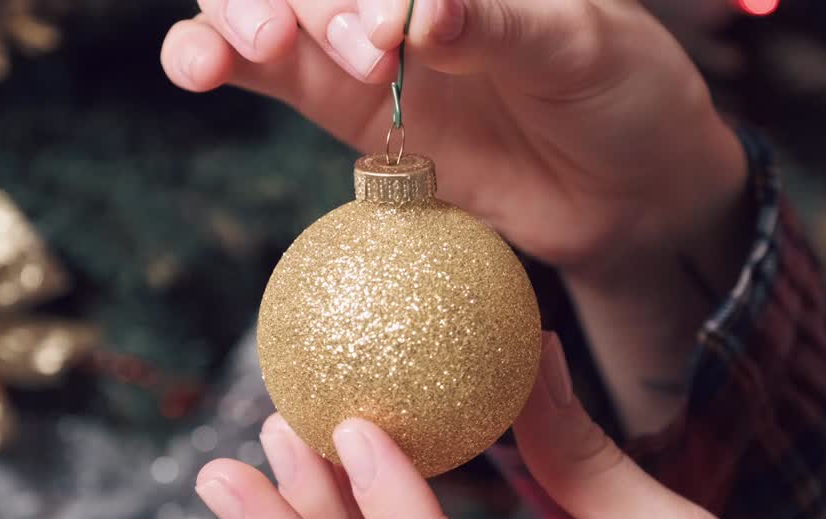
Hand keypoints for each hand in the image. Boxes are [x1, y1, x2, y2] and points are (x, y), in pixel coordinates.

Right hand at [159, 0, 745, 286]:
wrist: (627, 192)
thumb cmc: (621, 93)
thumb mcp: (579, 46)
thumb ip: (499, 25)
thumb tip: (424, 12)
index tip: (389, 33)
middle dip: (302, 1)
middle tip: (363, 56)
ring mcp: (361, 42)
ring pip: (260, 8)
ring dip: (235, 18)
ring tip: (254, 49)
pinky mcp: (344, 106)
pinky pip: (263, 72)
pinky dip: (213, 60)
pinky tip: (198, 69)